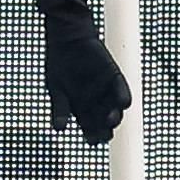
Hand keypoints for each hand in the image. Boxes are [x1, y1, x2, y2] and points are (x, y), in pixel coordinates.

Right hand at [45, 21, 131, 145]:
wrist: (67, 40)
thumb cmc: (59, 66)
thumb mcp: (56, 90)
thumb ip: (60, 109)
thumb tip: (59, 129)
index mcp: (82, 111)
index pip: (91, 131)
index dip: (94, 137)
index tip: (93, 140)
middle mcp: (97, 104)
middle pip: (105, 125)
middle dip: (106, 131)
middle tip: (104, 134)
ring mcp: (107, 92)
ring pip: (115, 111)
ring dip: (114, 117)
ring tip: (110, 120)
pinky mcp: (115, 78)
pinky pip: (122, 92)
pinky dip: (123, 98)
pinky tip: (122, 104)